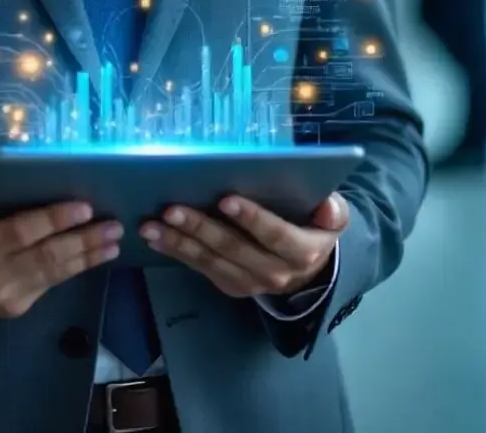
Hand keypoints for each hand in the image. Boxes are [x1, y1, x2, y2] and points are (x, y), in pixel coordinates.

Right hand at [0, 166, 121, 317]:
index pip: (19, 233)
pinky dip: (76, 268)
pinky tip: (97, 255)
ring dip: (88, 257)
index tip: (83, 206)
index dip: (53, 220)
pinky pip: (51, 283)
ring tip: (114, 240)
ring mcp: (7, 297)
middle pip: (46, 257)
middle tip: (113, 224)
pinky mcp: (17, 306)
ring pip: (54, 274)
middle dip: (83, 240)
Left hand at [139, 193, 347, 298]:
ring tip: (151, 224)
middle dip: (201, 228)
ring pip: (211, 261)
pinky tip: (154, 237)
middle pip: (234, 249)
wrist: (310, 270)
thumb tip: (328, 204)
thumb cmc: (315, 227)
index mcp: (303, 252)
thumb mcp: (334, 218)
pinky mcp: (230, 286)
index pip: (275, 235)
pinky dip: (176, 252)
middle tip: (171, 208)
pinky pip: (201, 268)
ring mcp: (249, 283)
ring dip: (179, 242)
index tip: (225, 198)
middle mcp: (275, 273)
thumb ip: (334, 211)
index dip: (252, 218)